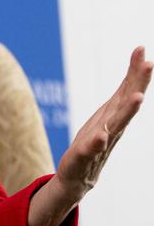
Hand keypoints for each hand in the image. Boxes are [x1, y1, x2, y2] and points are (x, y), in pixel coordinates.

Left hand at [55, 46, 151, 199]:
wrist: (78, 176)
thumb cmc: (93, 141)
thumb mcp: (105, 114)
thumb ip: (119, 95)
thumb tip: (134, 68)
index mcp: (115, 115)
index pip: (128, 88)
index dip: (135, 70)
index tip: (141, 49)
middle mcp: (112, 126)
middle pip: (128, 102)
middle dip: (139, 83)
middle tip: (149, 64)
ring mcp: (101, 141)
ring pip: (116, 124)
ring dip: (128, 111)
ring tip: (137, 97)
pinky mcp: (85, 155)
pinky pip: (93, 148)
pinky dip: (97, 141)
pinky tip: (100, 135)